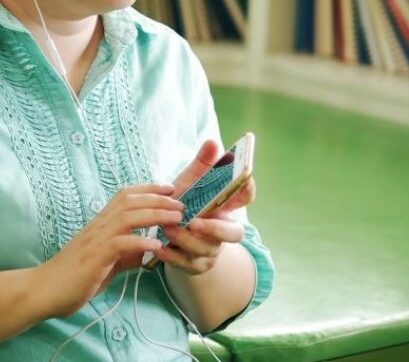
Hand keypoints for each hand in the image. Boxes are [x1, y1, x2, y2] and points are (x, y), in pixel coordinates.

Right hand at [41, 183, 183, 316]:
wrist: (45, 290)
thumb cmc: (74, 277)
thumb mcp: (106, 263)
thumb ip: (125, 256)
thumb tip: (144, 254)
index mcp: (101, 223)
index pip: (125, 196)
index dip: (149, 189)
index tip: (170, 189)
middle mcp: (98, 226)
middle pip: (130, 202)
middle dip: (158, 199)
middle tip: (181, 203)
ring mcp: (95, 240)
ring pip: (127, 217)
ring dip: (154, 215)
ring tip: (175, 218)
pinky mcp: (94, 258)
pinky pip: (119, 244)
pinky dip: (139, 242)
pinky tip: (155, 246)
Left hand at [158, 140, 257, 274]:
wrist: (168, 237)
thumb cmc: (183, 206)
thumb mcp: (190, 185)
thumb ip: (201, 165)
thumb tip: (212, 142)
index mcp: (226, 207)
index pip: (245, 197)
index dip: (248, 188)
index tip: (244, 177)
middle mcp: (223, 230)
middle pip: (234, 234)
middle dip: (216, 230)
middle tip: (195, 222)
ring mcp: (211, 250)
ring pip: (206, 249)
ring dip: (186, 240)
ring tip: (167, 229)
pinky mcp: (195, 265)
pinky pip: (187, 264)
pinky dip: (173, 256)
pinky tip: (160, 248)